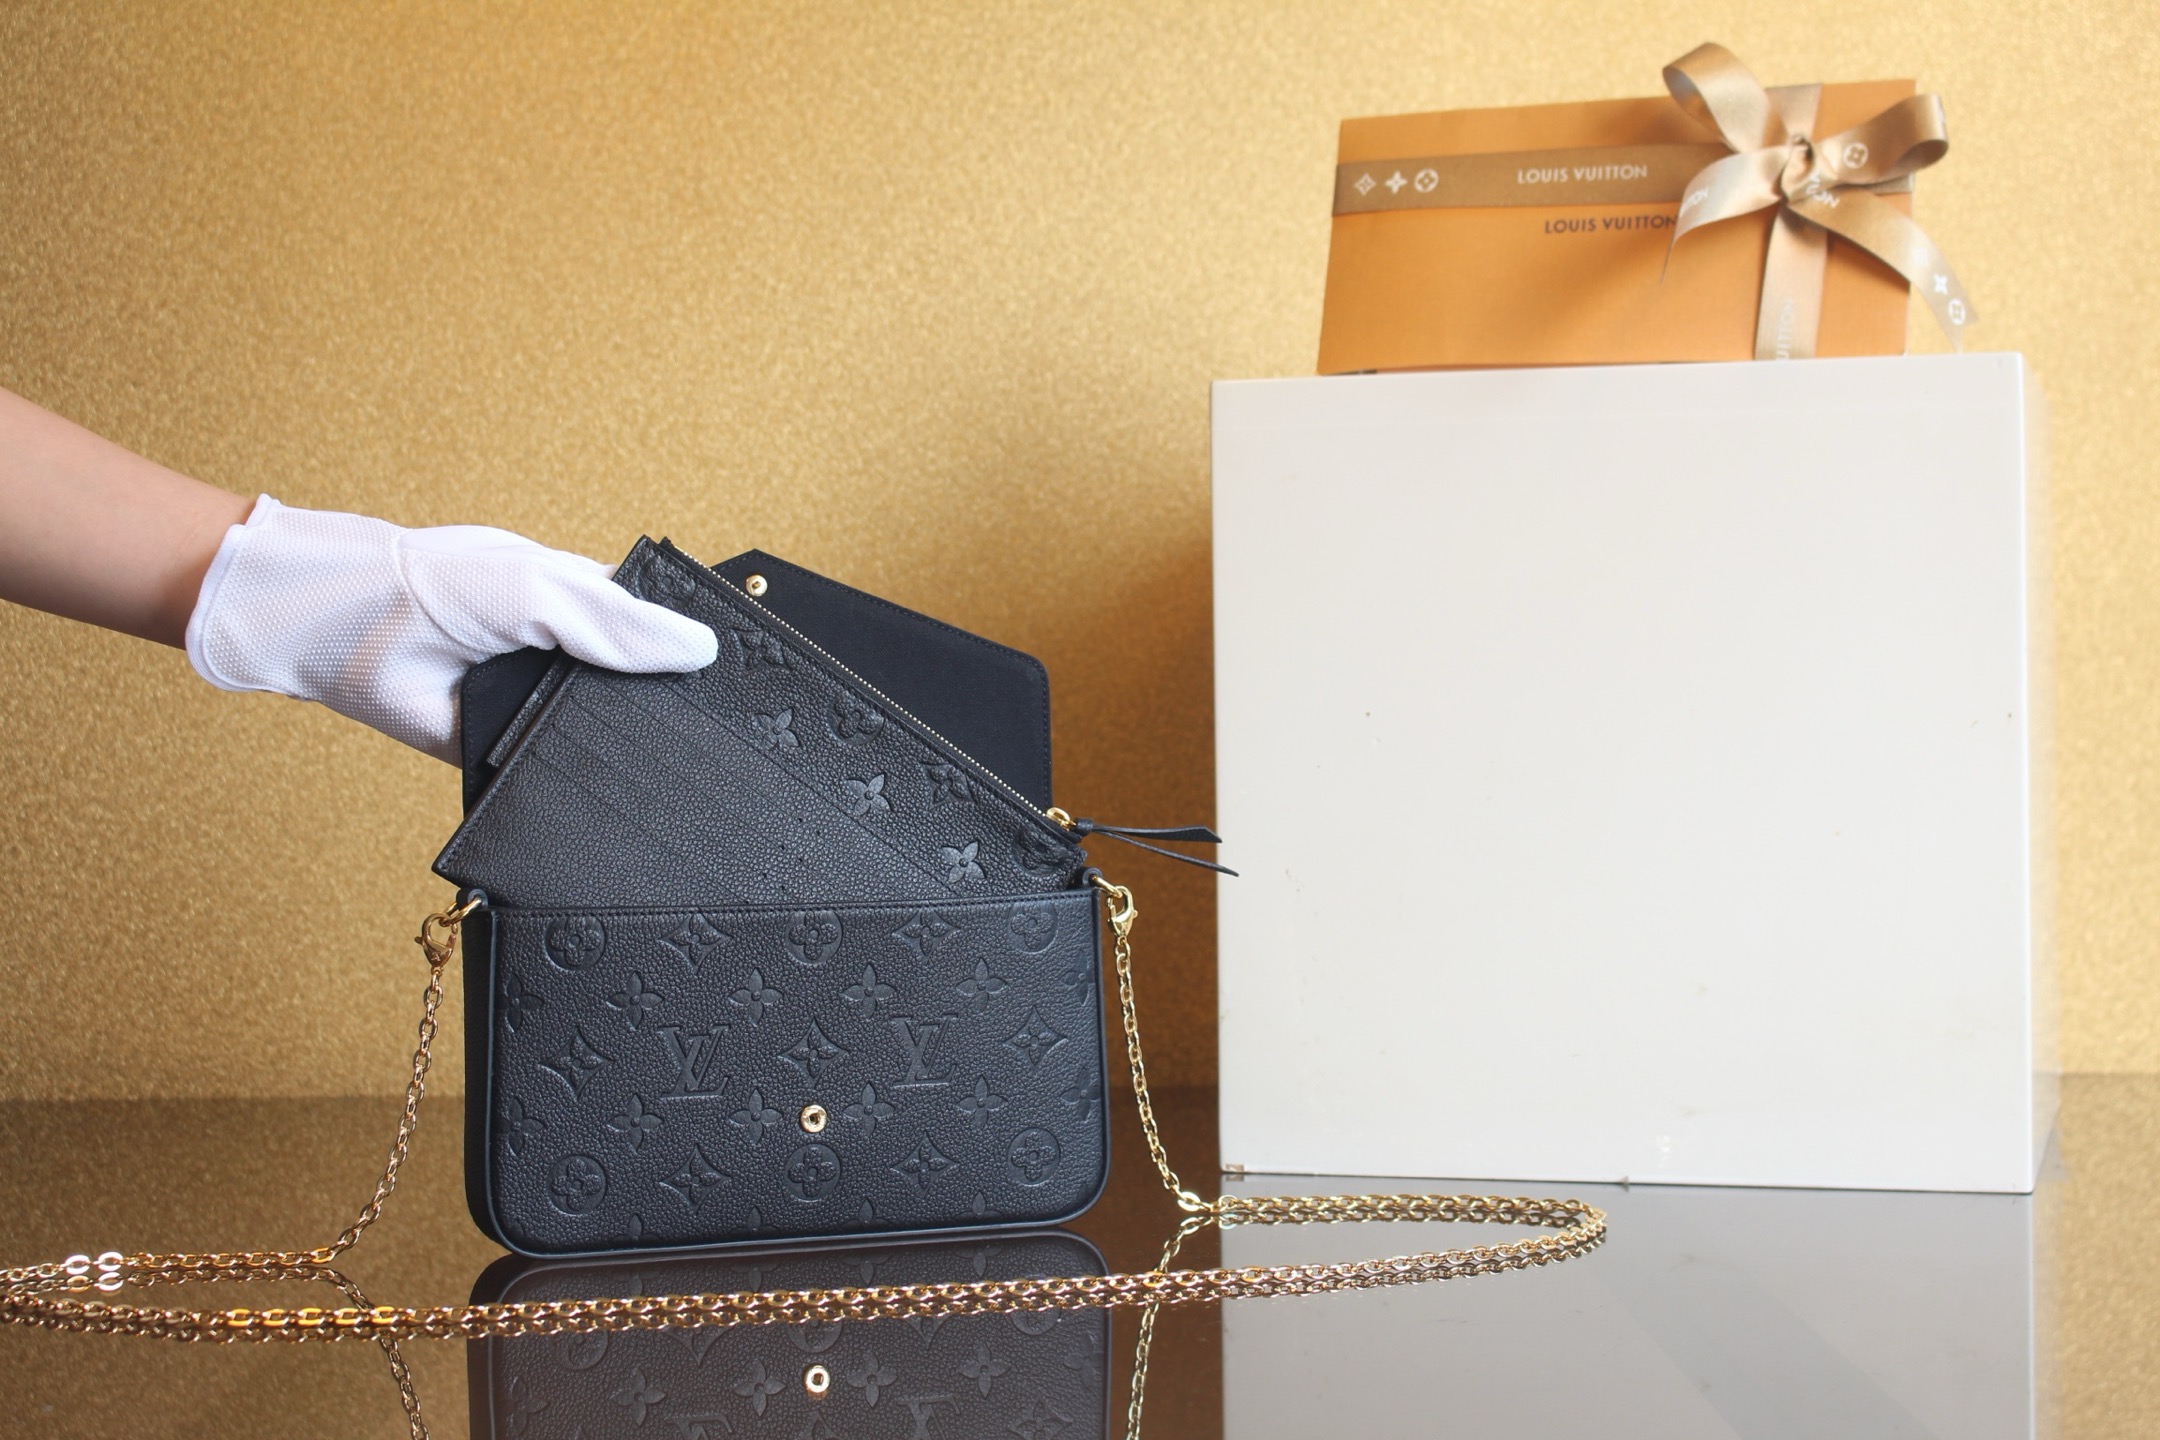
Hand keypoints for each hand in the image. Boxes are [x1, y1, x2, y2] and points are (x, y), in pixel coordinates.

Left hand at [187, 497, 717, 761]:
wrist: (333, 630)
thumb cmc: (429, 583)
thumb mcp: (540, 585)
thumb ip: (616, 620)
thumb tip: (699, 649)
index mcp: (581, 600)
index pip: (656, 626)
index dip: (694, 647)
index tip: (750, 675)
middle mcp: (564, 657)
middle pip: (638, 687)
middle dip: (672, 707)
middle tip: (732, 731)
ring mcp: (534, 708)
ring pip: (599, 737)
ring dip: (625, 751)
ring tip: (691, 771)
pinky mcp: (503, 756)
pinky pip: (551, 777)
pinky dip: (574, 783)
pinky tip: (619, 793)